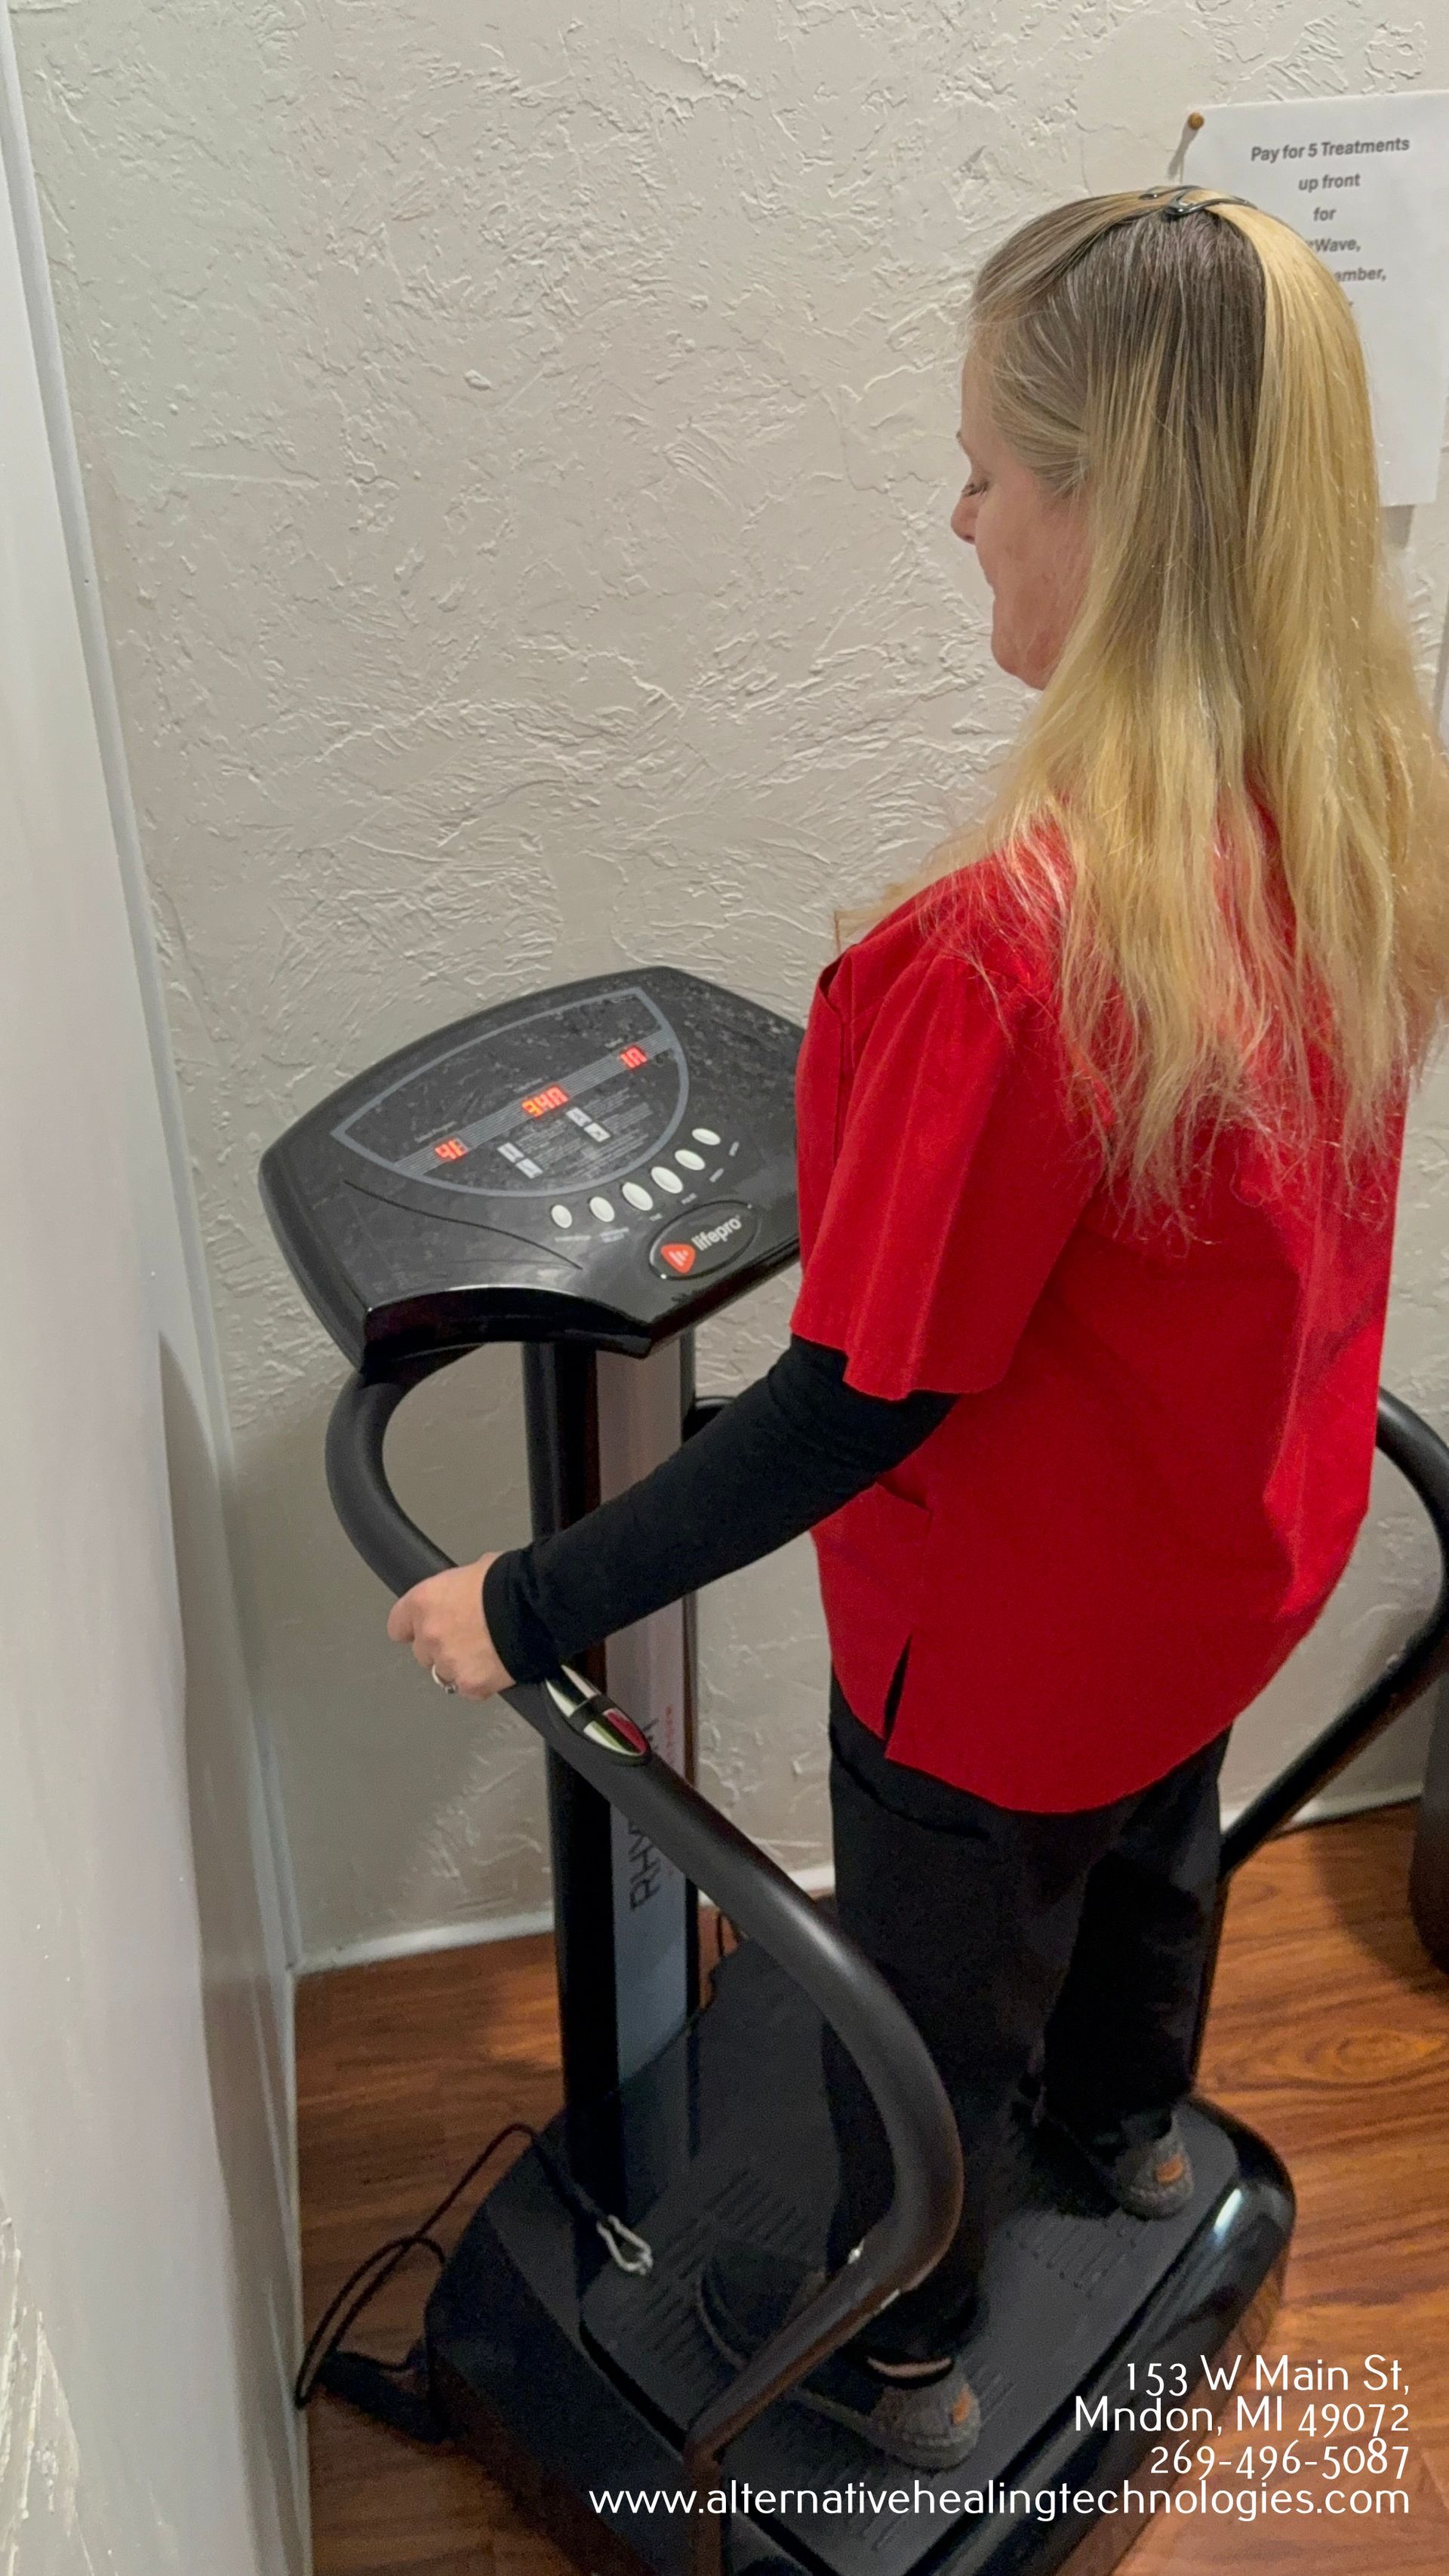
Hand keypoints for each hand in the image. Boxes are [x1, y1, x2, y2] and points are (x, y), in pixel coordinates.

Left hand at [386, 1552, 514, 1701]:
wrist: (538, 1607)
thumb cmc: (511, 1582)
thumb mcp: (477, 1570)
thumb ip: (459, 1590)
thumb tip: (466, 1595)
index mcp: (424, 1602)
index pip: (398, 1626)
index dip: (412, 1628)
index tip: (422, 1628)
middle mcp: (430, 1635)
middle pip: (422, 1652)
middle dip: (440, 1647)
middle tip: (467, 1638)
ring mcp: (448, 1663)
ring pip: (444, 1673)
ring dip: (458, 1666)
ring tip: (485, 1654)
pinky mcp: (471, 1684)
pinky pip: (469, 1689)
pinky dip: (480, 1682)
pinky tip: (496, 1668)